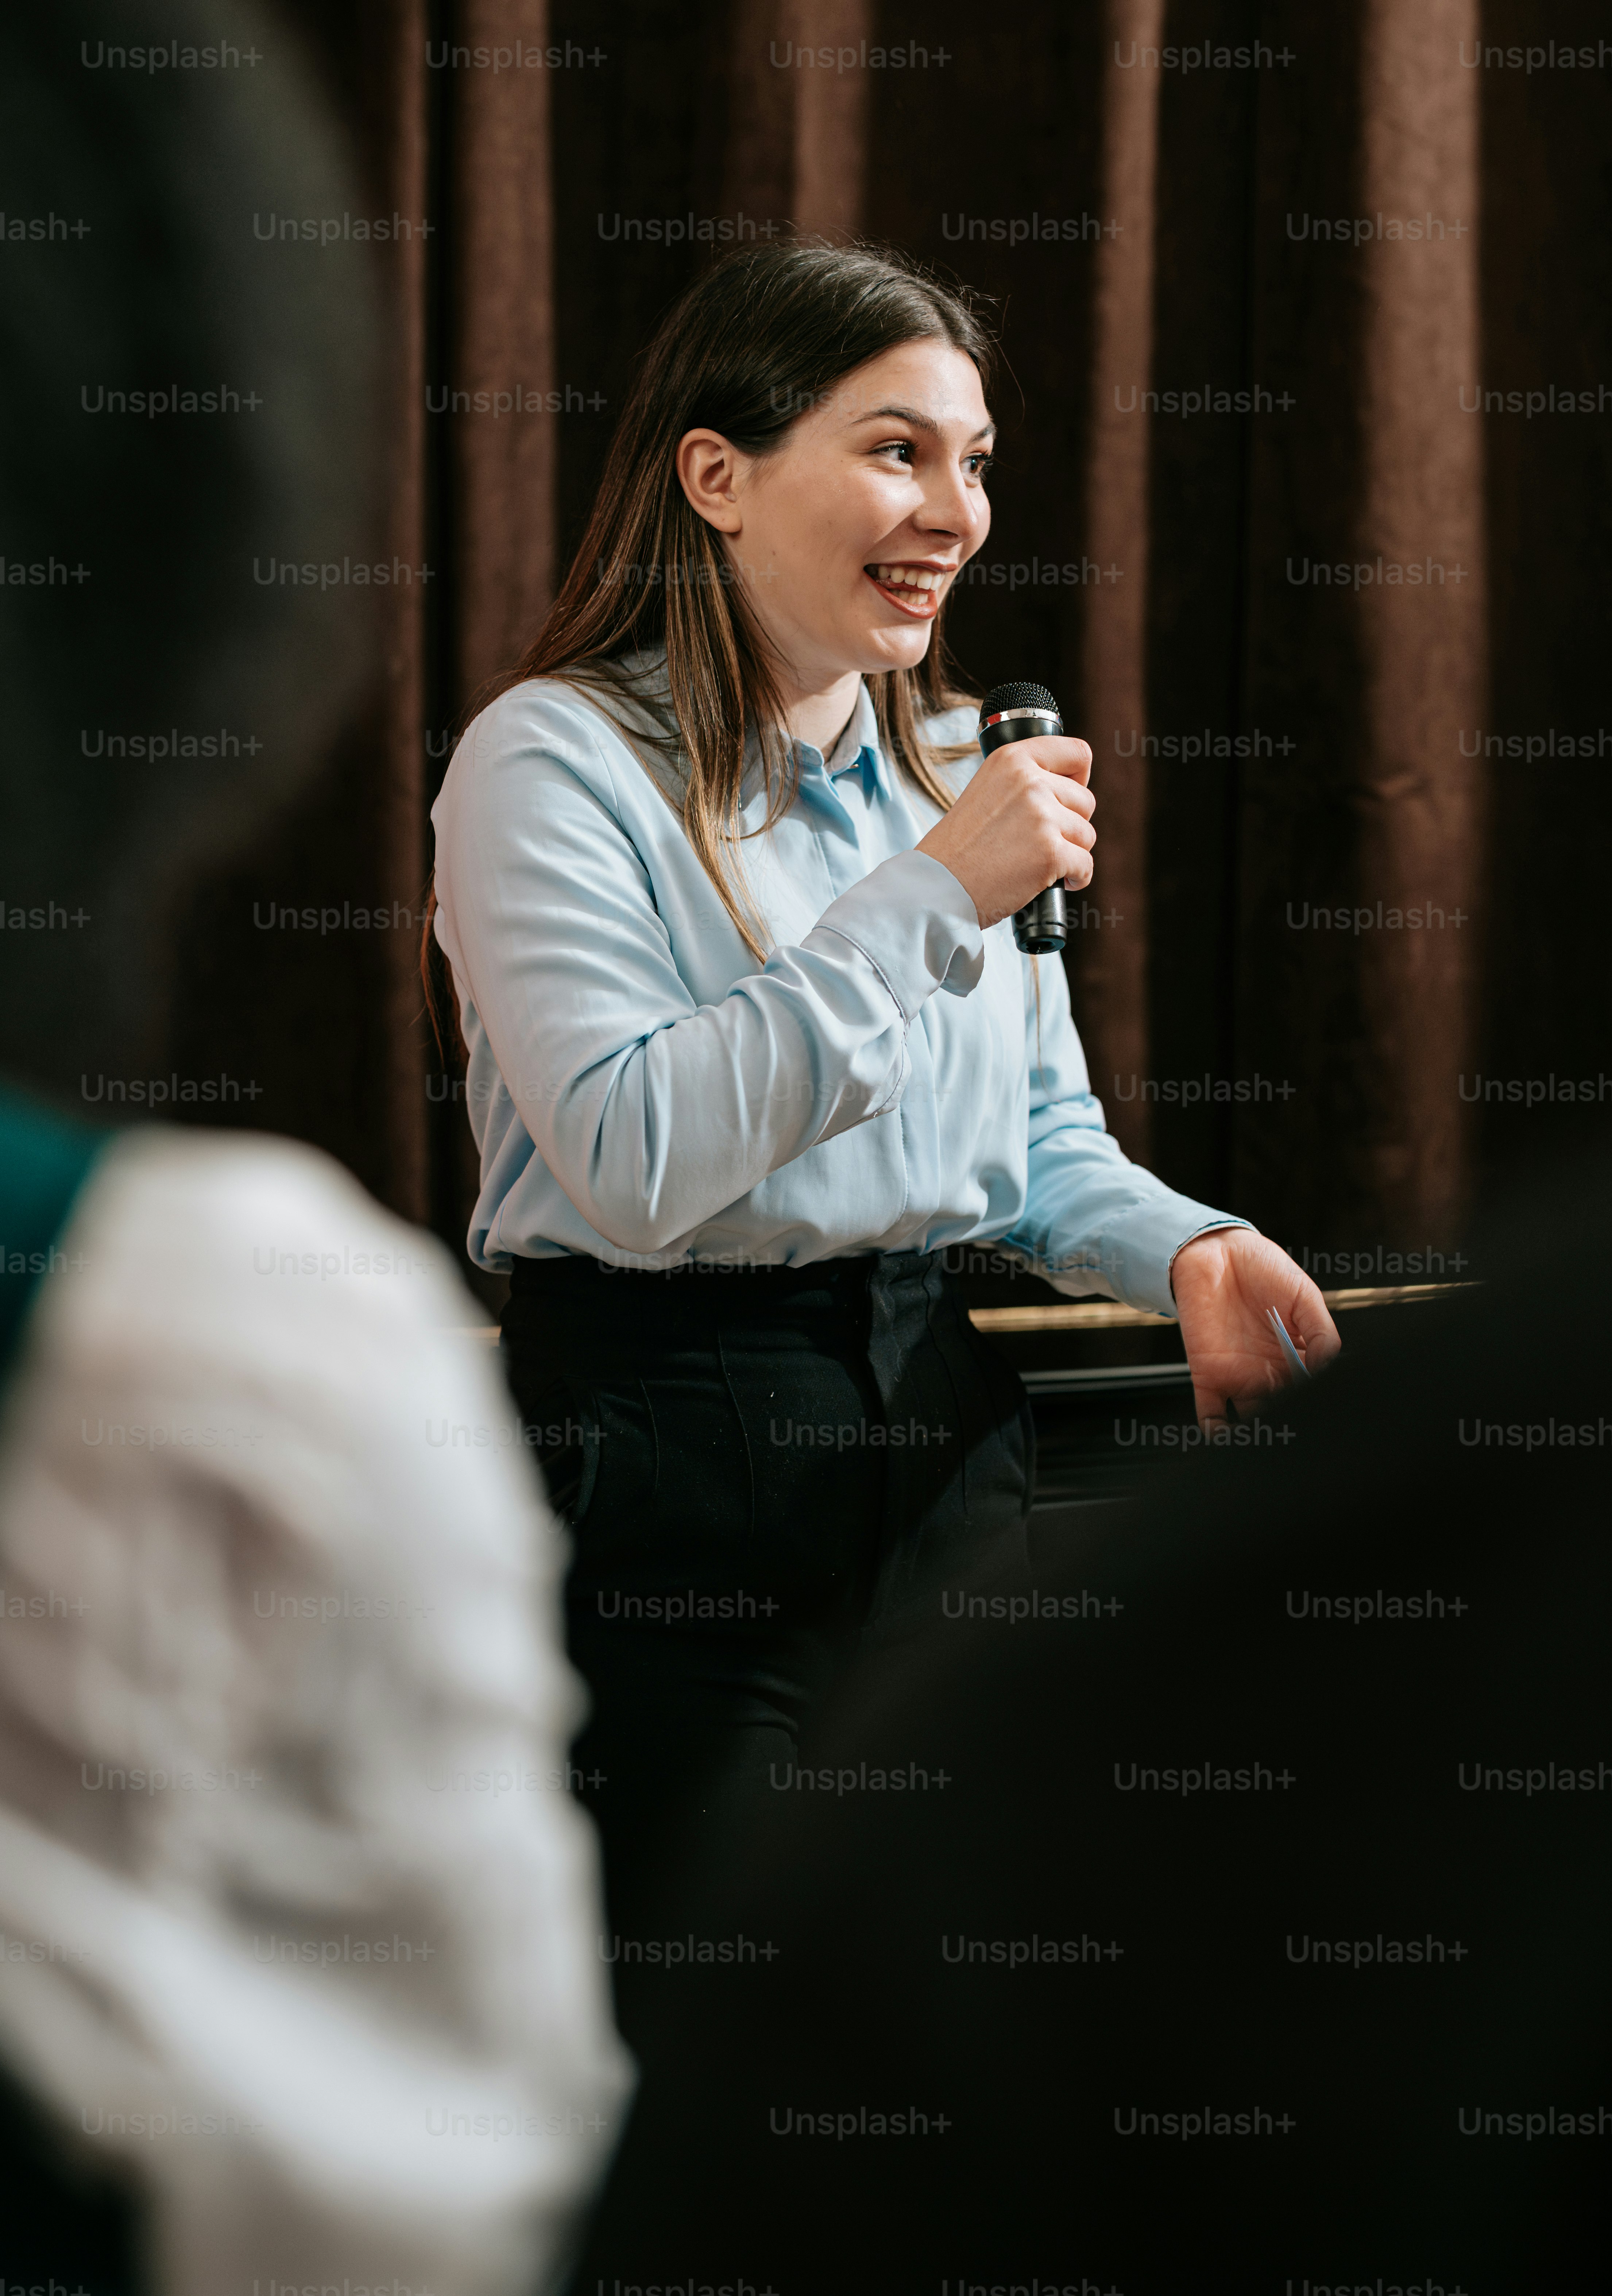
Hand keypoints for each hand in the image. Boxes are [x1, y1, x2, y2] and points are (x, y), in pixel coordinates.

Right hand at [917, 734, 1094, 928]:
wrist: (938, 885)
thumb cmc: (961, 845)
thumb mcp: (988, 789)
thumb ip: (1025, 780)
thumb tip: (1070, 788)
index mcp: (1013, 759)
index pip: (1077, 753)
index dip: (1080, 778)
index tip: (1068, 797)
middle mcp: (1030, 782)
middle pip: (1086, 801)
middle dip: (1070, 825)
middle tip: (1038, 841)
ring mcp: (1042, 817)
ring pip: (1087, 835)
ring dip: (1070, 853)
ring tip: (1036, 862)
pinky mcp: (1051, 853)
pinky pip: (1086, 865)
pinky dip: (1075, 879)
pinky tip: (1049, 882)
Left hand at [1170, 1227, 1340, 1431]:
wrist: (1215, 1252)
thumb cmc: (1263, 1269)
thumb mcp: (1304, 1295)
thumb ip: (1321, 1332)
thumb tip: (1329, 1366)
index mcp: (1298, 1356)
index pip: (1313, 1390)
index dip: (1319, 1400)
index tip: (1324, 1405)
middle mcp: (1271, 1372)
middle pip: (1285, 1410)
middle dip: (1293, 1423)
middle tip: (1300, 1431)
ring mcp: (1240, 1377)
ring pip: (1253, 1419)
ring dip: (1260, 1433)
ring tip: (1271, 1438)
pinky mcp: (1208, 1375)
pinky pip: (1211, 1414)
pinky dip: (1218, 1432)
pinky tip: (1228, 1439)